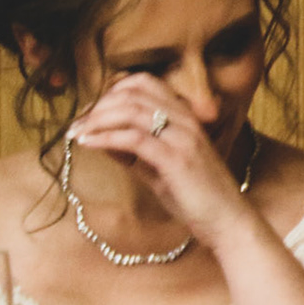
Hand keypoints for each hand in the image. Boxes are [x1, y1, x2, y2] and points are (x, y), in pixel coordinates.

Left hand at [67, 75, 255, 243]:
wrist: (228, 222)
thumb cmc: (196, 198)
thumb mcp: (158, 170)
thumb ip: (133, 153)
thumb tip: (99, 139)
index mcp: (185, 117)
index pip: (145, 82)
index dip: (111, 91)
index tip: (90, 112)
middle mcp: (186, 120)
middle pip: (133, 93)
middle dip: (98, 106)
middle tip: (76, 125)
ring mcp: (183, 138)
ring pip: (132, 110)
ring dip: (97, 119)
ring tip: (76, 133)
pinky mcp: (177, 159)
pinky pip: (134, 138)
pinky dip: (106, 138)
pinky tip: (88, 144)